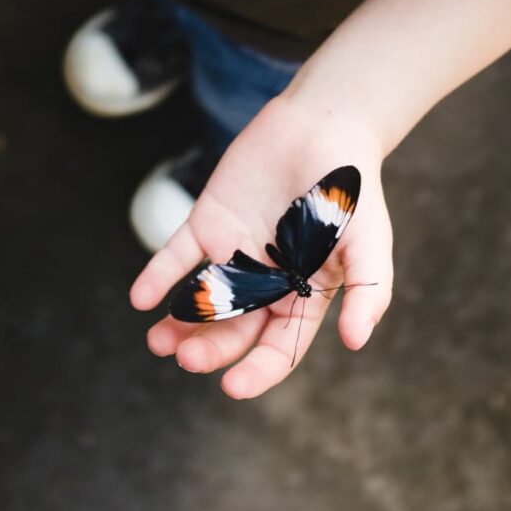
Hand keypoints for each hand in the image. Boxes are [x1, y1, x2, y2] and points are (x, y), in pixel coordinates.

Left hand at [130, 93, 393, 398]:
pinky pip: (177, 256)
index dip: (258, 372)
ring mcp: (234, 253)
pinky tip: (141, 298)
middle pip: (234, 330)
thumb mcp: (369, 241)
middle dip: (210, 349)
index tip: (232, 387)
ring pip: (201, 301)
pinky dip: (157, 277)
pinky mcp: (207, 223)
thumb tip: (355, 342)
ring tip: (158, 341)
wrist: (323, 123)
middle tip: (185, 358)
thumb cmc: (350, 186)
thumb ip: (367, 290)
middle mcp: (266, 281)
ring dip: (179, 325)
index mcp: (304, 295)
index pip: (279, 347)